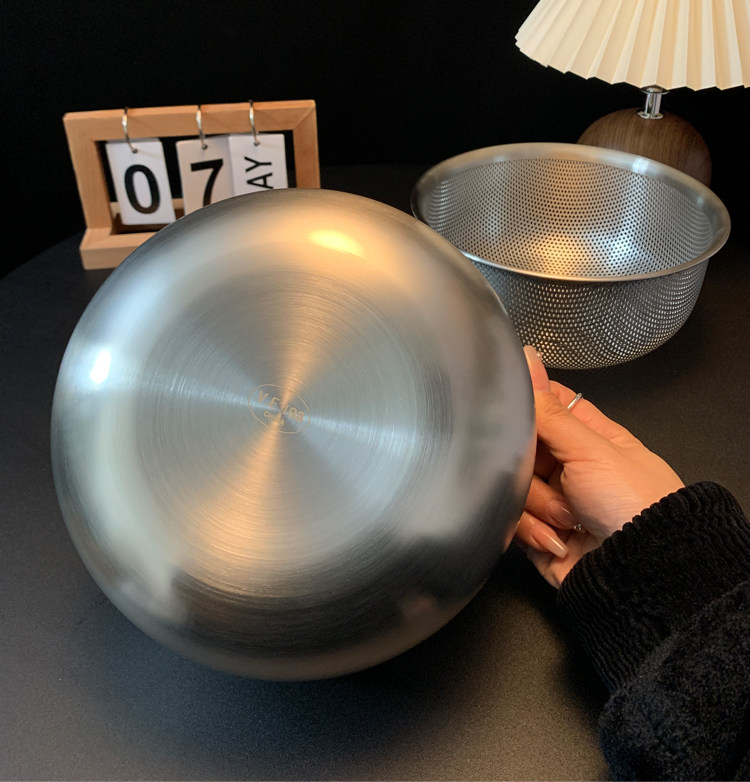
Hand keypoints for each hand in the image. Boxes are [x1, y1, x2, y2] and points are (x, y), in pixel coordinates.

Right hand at [515, 347, 683, 587]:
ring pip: (513, 487)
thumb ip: (549, 410)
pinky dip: (533, 532)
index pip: (546, 406)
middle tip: (560, 480)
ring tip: (569, 520)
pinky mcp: (538, 534)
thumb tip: (529, 359)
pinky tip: (558, 540)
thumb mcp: (589, 448)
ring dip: (539, 506)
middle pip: (521, 450)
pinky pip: (512, 522)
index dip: (527, 408)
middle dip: (532, 469)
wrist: (640, 572)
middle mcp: (569, 468)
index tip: (517, 414)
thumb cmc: (635, 504)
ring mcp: (553, 501)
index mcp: (589, 438)